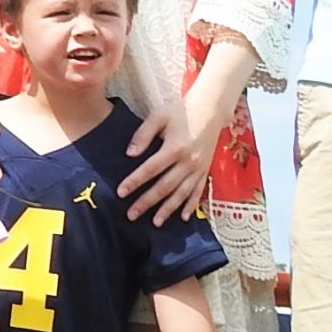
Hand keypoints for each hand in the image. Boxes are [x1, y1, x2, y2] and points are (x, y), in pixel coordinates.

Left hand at [119, 98, 223, 223]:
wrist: (210, 109)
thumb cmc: (180, 110)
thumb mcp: (158, 116)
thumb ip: (143, 135)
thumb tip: (129, 154)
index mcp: (175, 147)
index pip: (150, 169)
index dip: (135, 181)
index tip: (121, 192)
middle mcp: (188, 162)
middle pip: (164, 186)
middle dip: (147, 202)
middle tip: (131, 214)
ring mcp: (199, 168)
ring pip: (181, 194)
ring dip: (168, 209)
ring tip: (154, 222)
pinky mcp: (205, 171)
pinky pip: (198, 192)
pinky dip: (190, 205)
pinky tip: (182, 217)